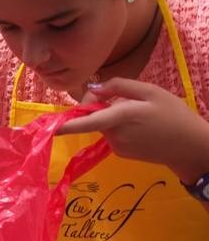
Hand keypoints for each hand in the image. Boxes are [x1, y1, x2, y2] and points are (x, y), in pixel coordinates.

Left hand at [61, 78, 208, 182]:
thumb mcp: (151, 92)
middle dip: (99, 106)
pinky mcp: (120, 153)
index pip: (88, 121)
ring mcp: (116, 146)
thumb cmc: (173, 115)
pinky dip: (118, 127)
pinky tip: (139, 127)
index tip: (51, 127)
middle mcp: (115, 134)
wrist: (189, 146)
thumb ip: (120, 87)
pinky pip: (111, 135)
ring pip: (103, 126)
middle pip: (94, 117)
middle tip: (124, 98)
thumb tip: (93, 88)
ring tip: (138, 114)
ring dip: (111, 117)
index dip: (68, 124)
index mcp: (122, 117)